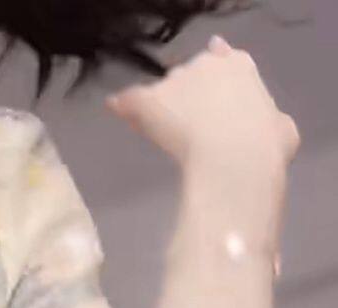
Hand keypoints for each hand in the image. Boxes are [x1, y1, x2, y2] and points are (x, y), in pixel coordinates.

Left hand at [105, 35, 300, 177]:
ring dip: (161, 108)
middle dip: (186, 98)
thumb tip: (273, 126)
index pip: (221, 58)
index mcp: (241, 67)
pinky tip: (117, 109)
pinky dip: (124, 105)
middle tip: (190, 131)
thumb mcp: (282, 130)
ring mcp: (175, 81)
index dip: (212, 77)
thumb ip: (271, 121)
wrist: (236, 157)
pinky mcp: (150, 101)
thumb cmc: (266, 146)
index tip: (206, 92)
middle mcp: (206, 64)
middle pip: (188, 75)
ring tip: (164, 135)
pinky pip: (130, 99)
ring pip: (161, 90)